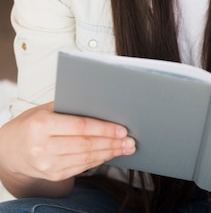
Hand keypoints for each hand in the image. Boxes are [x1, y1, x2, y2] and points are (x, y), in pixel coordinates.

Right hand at [0, 102, 134, 185]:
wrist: (10, 150)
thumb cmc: (31, 125)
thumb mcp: (44, 110)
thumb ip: (70, 107)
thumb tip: (103, 104)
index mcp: (41, 125)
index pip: (80, 127)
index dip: (104, 129)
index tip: (122, 129)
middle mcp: (43, 146)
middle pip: (86, 144)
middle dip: (112, 143)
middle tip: (130, 140)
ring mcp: (48, 164)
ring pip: (86, 158)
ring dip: (110, 153)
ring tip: (126, 148)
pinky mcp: (53, 174)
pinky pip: (82, 167)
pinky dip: (99, 160)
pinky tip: (109, 154)